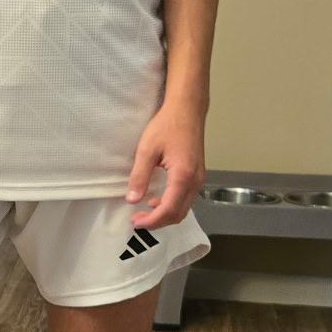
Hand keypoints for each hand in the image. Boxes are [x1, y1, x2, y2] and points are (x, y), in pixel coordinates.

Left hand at [126, 100, 204, 227]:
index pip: (169, 209)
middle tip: (137, 219)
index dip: (152, 220)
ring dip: (165, 214)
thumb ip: (140, 176)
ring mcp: (199, 178)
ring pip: (184, 208)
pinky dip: (172, 205)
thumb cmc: (167, 125)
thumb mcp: (147, 150)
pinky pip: (186, 198)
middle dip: (158, 221)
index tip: (135, 222)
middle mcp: (195, 181)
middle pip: (178, 213)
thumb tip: (132, 199)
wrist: (187, 110)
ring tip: (144, 211)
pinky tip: (157, 200)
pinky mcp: (198, 175)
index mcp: (183, 176)